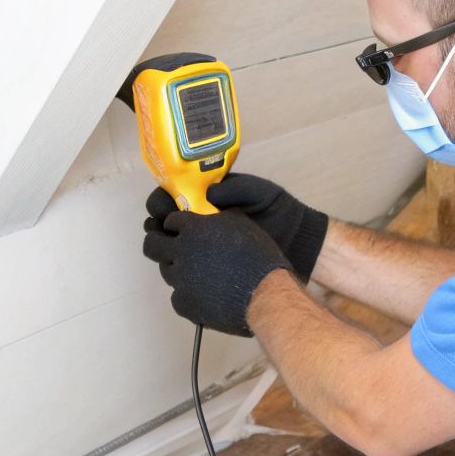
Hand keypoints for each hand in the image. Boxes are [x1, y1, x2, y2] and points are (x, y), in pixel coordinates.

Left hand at [141, 209, 291, 335]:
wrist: (264, 294)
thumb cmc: (256, 254)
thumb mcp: (240, 223)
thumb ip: (217, 217)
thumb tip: (208, 216)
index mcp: (193, 229)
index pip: (170, 221)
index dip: (174, 224)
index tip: (180, 228)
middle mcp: (180, 253)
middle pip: (152, 245)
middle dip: (158, 242)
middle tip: (169, 246)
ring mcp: (179, 280)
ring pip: (166, 271)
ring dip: (177, 269)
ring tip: (196, 273)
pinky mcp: (184, 304)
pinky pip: (177, 296)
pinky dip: (187, 293)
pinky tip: (203, 294)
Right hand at [146, 174, 327, 281]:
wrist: (297, 238)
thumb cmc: (276, 209)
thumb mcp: (257, 192)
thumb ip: (233, 189)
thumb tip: (207, 193)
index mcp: (205, 198)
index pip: (172, 196)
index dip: (161, 202)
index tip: (161, 209)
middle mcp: (199, 221)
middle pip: (164, 224)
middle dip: (157, 226)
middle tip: (162, 232)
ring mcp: (203, 245)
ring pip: (171, 247)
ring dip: (165, 247)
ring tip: (170, 250)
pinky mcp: (211, 265)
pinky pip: (187, 266)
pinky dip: (180, 266)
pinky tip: (184, 267)